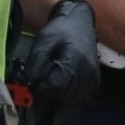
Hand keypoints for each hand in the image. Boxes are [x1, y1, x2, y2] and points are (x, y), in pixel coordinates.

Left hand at [15, 0, 97, 124]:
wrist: (80, 21)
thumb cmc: (59, 31)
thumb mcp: (42, 42)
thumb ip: (35, 65)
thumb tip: (28, 86)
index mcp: (73, 60)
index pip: (55, 88)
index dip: (41, 92)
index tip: (33, 89)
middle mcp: (86, 71)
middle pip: (65, 99)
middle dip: (50, 100)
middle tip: (39, 94)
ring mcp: (93, 77)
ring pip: (74, 103)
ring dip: (60, 103)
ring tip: (50, 93)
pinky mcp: (96, 80)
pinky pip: (83, 100)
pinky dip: (71, 100)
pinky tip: (63, 92)